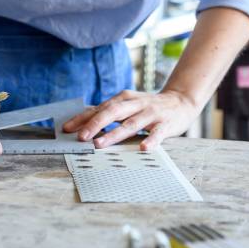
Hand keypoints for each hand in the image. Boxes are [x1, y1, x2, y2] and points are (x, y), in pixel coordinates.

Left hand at [62, 89, 200, 150]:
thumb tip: (83, 123)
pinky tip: (144, 148)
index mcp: (124, 99)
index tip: (67, 129)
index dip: (83, 118)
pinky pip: (158, 133)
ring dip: (114, 134)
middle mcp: (136, 104)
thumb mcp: (128, 105)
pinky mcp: (166, 123)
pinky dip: (151, 140)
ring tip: (100, 144)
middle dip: (95, 124)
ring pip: (131, 123)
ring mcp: (151, 113)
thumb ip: (110, 112)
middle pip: (113, 112)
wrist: (181, 101)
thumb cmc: (149, 106)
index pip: (100, 108)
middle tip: (81, 137)